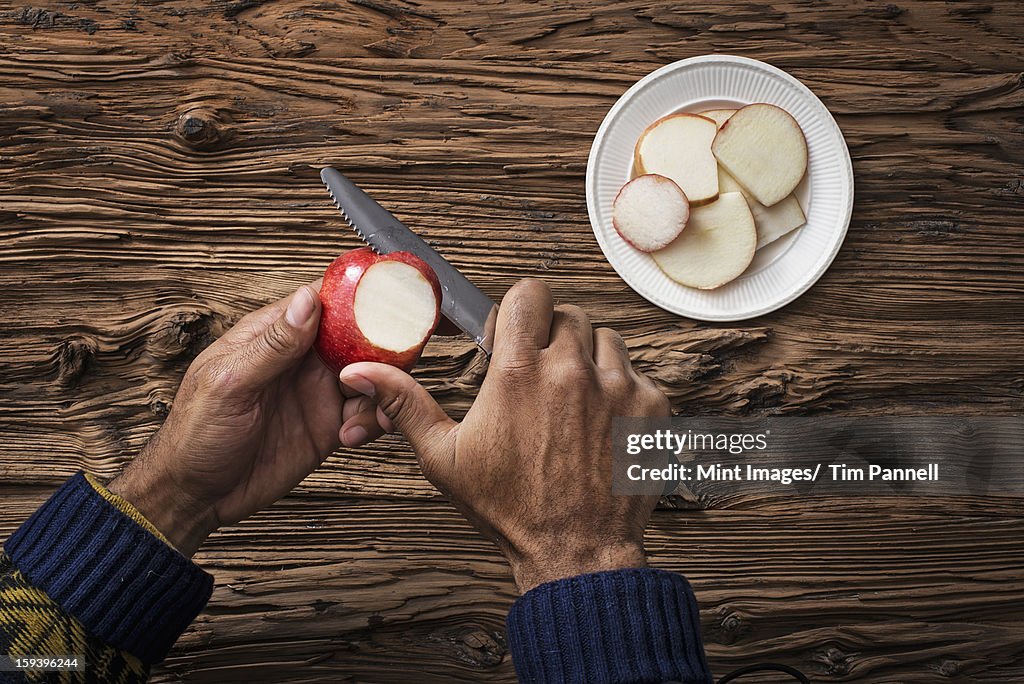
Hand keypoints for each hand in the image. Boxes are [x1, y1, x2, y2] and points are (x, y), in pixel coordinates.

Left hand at [109, 282, 386, 555]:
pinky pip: (366, 413)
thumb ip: (272, 344)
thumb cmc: (195, 435)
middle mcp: (301, 359)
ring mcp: (317, 391)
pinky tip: (354, 435)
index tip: (389, 300)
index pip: (322, 301)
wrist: (196, 497)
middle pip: (357, 336)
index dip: (356, 297)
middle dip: (382, 348)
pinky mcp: (329, 425)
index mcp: (273, 337)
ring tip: (371, 413)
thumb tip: (308, 300)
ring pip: (370, 375)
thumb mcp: (229, 384)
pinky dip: (373, 420)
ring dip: (381, 390)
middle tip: (393, 368)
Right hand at [340, 279, 670, 592]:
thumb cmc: (510, 509)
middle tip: (541, 375)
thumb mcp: (445, 457)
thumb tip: (361, 372)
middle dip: (552, 337)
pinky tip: (601, 422)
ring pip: (606, 338)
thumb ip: (406, 404)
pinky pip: (637, 372)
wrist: (576, 552)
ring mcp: (617, 387)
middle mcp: (571, 371)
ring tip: (572, 400)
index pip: (528, 293)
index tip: (514, 337)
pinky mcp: (650, 407)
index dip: (518, 310)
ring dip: (589, 359)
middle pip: (568, 314)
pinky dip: (621, 389)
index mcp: (519, 373)